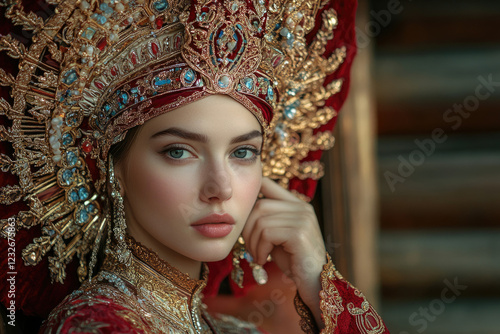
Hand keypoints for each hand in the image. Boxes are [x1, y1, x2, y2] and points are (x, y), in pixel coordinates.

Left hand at [242, 177, 326, 326]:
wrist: (314, 282)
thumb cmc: (293, 260)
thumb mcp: (278, 236)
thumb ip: (267, 220)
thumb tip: (244, 209)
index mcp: (297, 205)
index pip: (268, 184)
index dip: (252, 195)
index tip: (245, 216)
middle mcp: (302, 207)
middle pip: (259, 206)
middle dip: (248, 229)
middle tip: (251, 248)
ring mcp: (303, 219)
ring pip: (261, 222)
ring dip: (253, 243)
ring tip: (258, 256)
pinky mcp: (299, 233)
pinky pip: (267, 234)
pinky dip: (260, 249)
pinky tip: (264, 260)